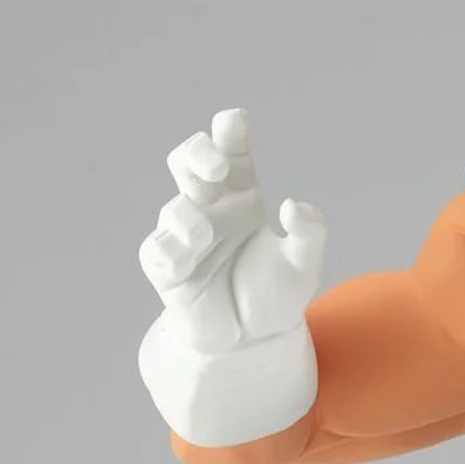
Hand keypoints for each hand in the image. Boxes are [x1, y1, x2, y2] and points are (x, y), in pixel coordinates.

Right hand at [138, 108, 327, 353]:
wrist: (254, 343)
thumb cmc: (275, 295)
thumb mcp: (304, 266)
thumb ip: (309, 234)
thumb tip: (294, 207)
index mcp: (243, 196)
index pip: (232, 152)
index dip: (229, 131)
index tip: (235, 120)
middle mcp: (211, 209)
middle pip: (188, 162)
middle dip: (196, 154)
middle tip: (216, 168)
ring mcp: (187, 238)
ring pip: (173, 208)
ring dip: (186, 217)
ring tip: (203, 236)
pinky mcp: (169, 270)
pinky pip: (156, 251)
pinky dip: (166, 249)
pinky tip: (182, 256)